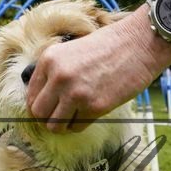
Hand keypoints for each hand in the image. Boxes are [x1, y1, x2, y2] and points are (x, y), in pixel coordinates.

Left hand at [27, 4, 170, 131]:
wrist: (139, 43)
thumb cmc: (109, 46)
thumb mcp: (72, 50)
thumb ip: (55, 71)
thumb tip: (45, 98)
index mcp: (49, 59)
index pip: (31, 95)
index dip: (40, 105)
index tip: (50, 107)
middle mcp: (58, 77)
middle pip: (38, 113)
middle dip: (49, 118)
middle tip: (62, 115)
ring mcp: (75, 93)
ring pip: (54, 126)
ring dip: (63, 125)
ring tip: (75, 116)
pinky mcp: (94, 106)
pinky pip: (77, 127)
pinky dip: (81, 124)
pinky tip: (91, 112)